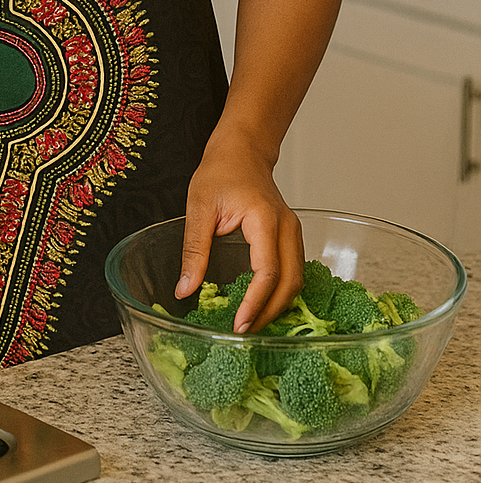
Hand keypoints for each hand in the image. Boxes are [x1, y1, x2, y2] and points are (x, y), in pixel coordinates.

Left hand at [174, 129, 303, 332]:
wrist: (242, 149)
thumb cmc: (221, 171)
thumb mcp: (199, 206)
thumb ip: (193, 249)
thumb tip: (184, 289)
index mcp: (265, 219)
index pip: (268, 271)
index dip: (256, 302)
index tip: (239, 324)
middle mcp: (286, 228)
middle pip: (291, 283)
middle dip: (270, 313)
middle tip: (244, 333)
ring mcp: (292, 232)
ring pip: (296, 280)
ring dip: (278, 306)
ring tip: (251, 324)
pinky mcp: (290, 237)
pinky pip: (293, 271)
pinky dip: (281, 292)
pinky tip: (261, 304)